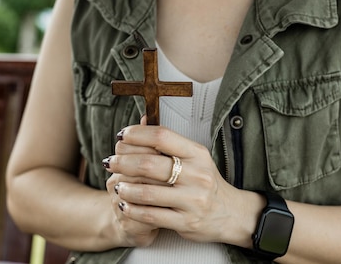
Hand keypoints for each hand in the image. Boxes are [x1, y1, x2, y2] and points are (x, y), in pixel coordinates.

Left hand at [103, 119, 243, 243]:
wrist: (230, 213)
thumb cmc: (205, 181)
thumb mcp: (194, 157)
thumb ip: (169, 142)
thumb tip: (142, 119)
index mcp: (197, 154)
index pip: (162, 136)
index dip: (137, 134)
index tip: (122, 136)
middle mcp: (196, 175)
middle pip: (150, 165)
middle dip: (123, 162)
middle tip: (110, 162)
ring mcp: (192, 200)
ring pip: (147, 193)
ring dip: (125, 188)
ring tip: (115, 185)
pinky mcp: (186, 222)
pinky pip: (151, 216)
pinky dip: (133, 210)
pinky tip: (124, 204)